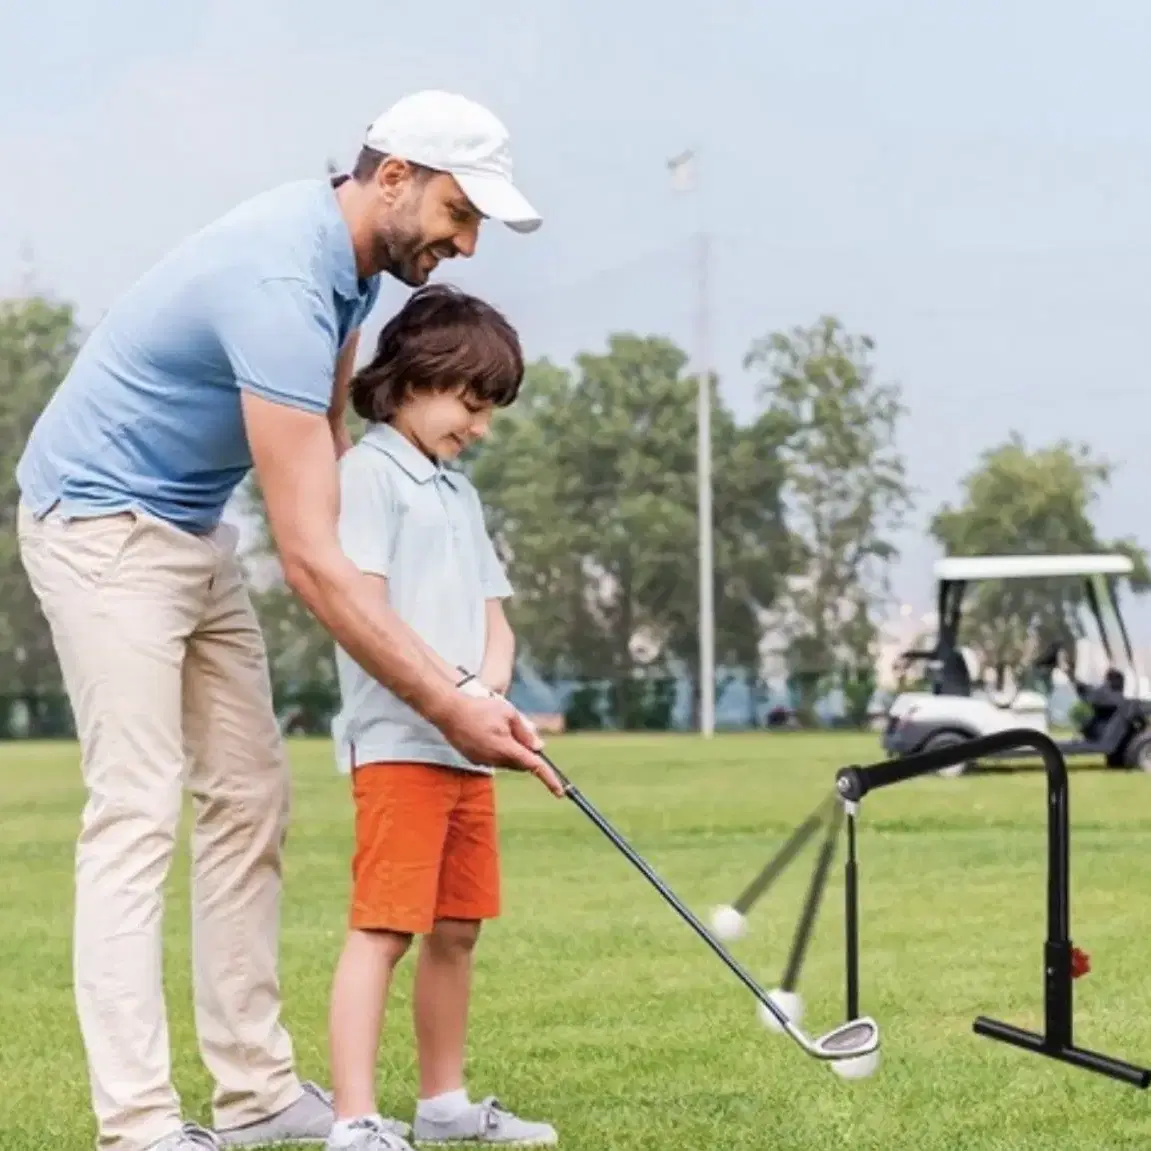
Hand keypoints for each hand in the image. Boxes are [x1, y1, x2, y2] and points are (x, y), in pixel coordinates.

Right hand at [438, 694, 564, 796]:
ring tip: (496, 726)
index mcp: (506, 748)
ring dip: (510, 750)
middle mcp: (494, 759)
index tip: (559, 792)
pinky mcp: (474, 760)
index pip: (533, 766)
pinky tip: (485, 731)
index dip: (549, 779)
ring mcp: (483, 761)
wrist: (449, 711)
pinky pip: (493, 759)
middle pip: (520, 763)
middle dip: (525, 753)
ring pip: (506, 761)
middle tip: (518, 731)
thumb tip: (539, 748)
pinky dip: (497, 749)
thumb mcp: (509, 713)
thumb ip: (525, 732)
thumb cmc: (480, 708)